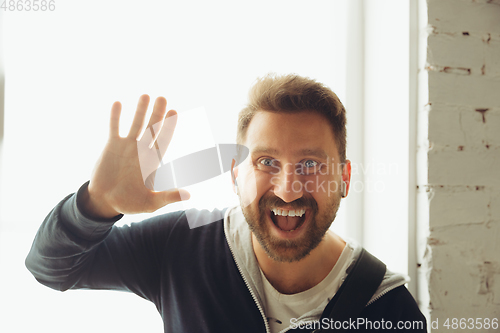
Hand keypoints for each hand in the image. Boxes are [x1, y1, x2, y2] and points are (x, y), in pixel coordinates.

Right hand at [81, 95, 189, 218]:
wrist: (105, 201)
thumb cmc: (130, 202)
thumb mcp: (151, 203)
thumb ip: (169, 196)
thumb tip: (189, 195)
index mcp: (153, 161)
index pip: (164, 140)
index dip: (169, 127)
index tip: (174, 112)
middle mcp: (142, 150)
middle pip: (151, 128)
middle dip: (157, 114)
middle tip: (162, 98)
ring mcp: (126, 146)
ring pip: (135, 124)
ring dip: (139, 110)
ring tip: (145, 95)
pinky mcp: (111, 145)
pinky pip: (114, 127)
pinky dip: (116, 117)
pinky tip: (118, 103)